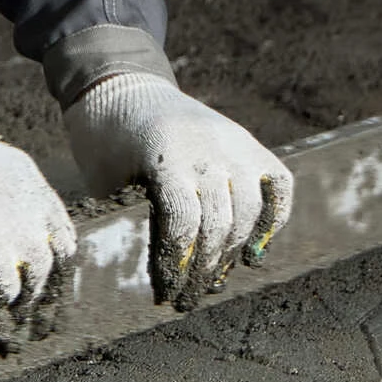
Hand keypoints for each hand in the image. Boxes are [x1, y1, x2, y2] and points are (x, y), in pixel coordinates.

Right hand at [0, 101, 78, 351]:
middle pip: (57, 259)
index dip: (56, 266)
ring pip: (37, 278)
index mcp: (23, 176)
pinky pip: (6, 288)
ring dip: (25, 307)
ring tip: (13, 329)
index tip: (48, 293)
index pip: (60, 231)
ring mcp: (8, 219)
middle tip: (39, 326)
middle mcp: (25, 197)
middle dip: (50, 296)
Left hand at [64, 73, 294, 306]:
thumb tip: (163, 276)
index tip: (165, 292)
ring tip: (211, 279)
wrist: (123, 83)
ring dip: (232, 253)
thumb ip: (133, 219)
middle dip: (202, 270)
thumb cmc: (104, 141)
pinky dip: (271, 222)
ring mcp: (235, 143)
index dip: (176, 265)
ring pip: (251, 212)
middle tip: (187, 298)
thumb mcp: (106, 180)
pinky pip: (277, 187)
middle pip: (221, 224)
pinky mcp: (249, 143)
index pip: (184, 223)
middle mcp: (209, 147)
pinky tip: (250, 250)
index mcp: (166, 154)